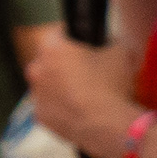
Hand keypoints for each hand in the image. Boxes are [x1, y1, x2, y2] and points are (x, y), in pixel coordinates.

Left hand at [26, 32, 143, 156]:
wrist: (108, 125)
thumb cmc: (112, 85)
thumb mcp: (121, 52)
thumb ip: (110, 41)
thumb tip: (109, 41)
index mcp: (51, 49)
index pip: (57, 32)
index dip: (72, 34)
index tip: (83, 39)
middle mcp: (36, 70)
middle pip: (49, 59)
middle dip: (65, 61)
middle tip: (87, 67)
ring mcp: (35, 95)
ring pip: (47, 83)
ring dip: (61, 84)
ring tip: (86, 91)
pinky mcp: (40, 116)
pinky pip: (50, 105)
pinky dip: (61, 105)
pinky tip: (81, 108)